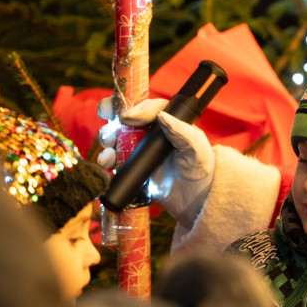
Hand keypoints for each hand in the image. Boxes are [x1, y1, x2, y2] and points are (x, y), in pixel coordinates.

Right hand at [97, 97, 214, 226]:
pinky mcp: (131, 165)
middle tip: (108, 126)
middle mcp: (150, 132)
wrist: (194, 198)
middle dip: (111, 117)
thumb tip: (162, 116)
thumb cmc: (200, 169)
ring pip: (115, 136)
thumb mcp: (196, 149)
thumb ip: (182, 132)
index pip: (149, 108)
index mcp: (168, 123)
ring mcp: (139, 148)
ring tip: (109, 154)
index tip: (126, 118)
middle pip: (125, 116)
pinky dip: (105, 158)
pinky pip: (113, 158)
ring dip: (106, 140)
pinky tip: (107, 164)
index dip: (136, 109)